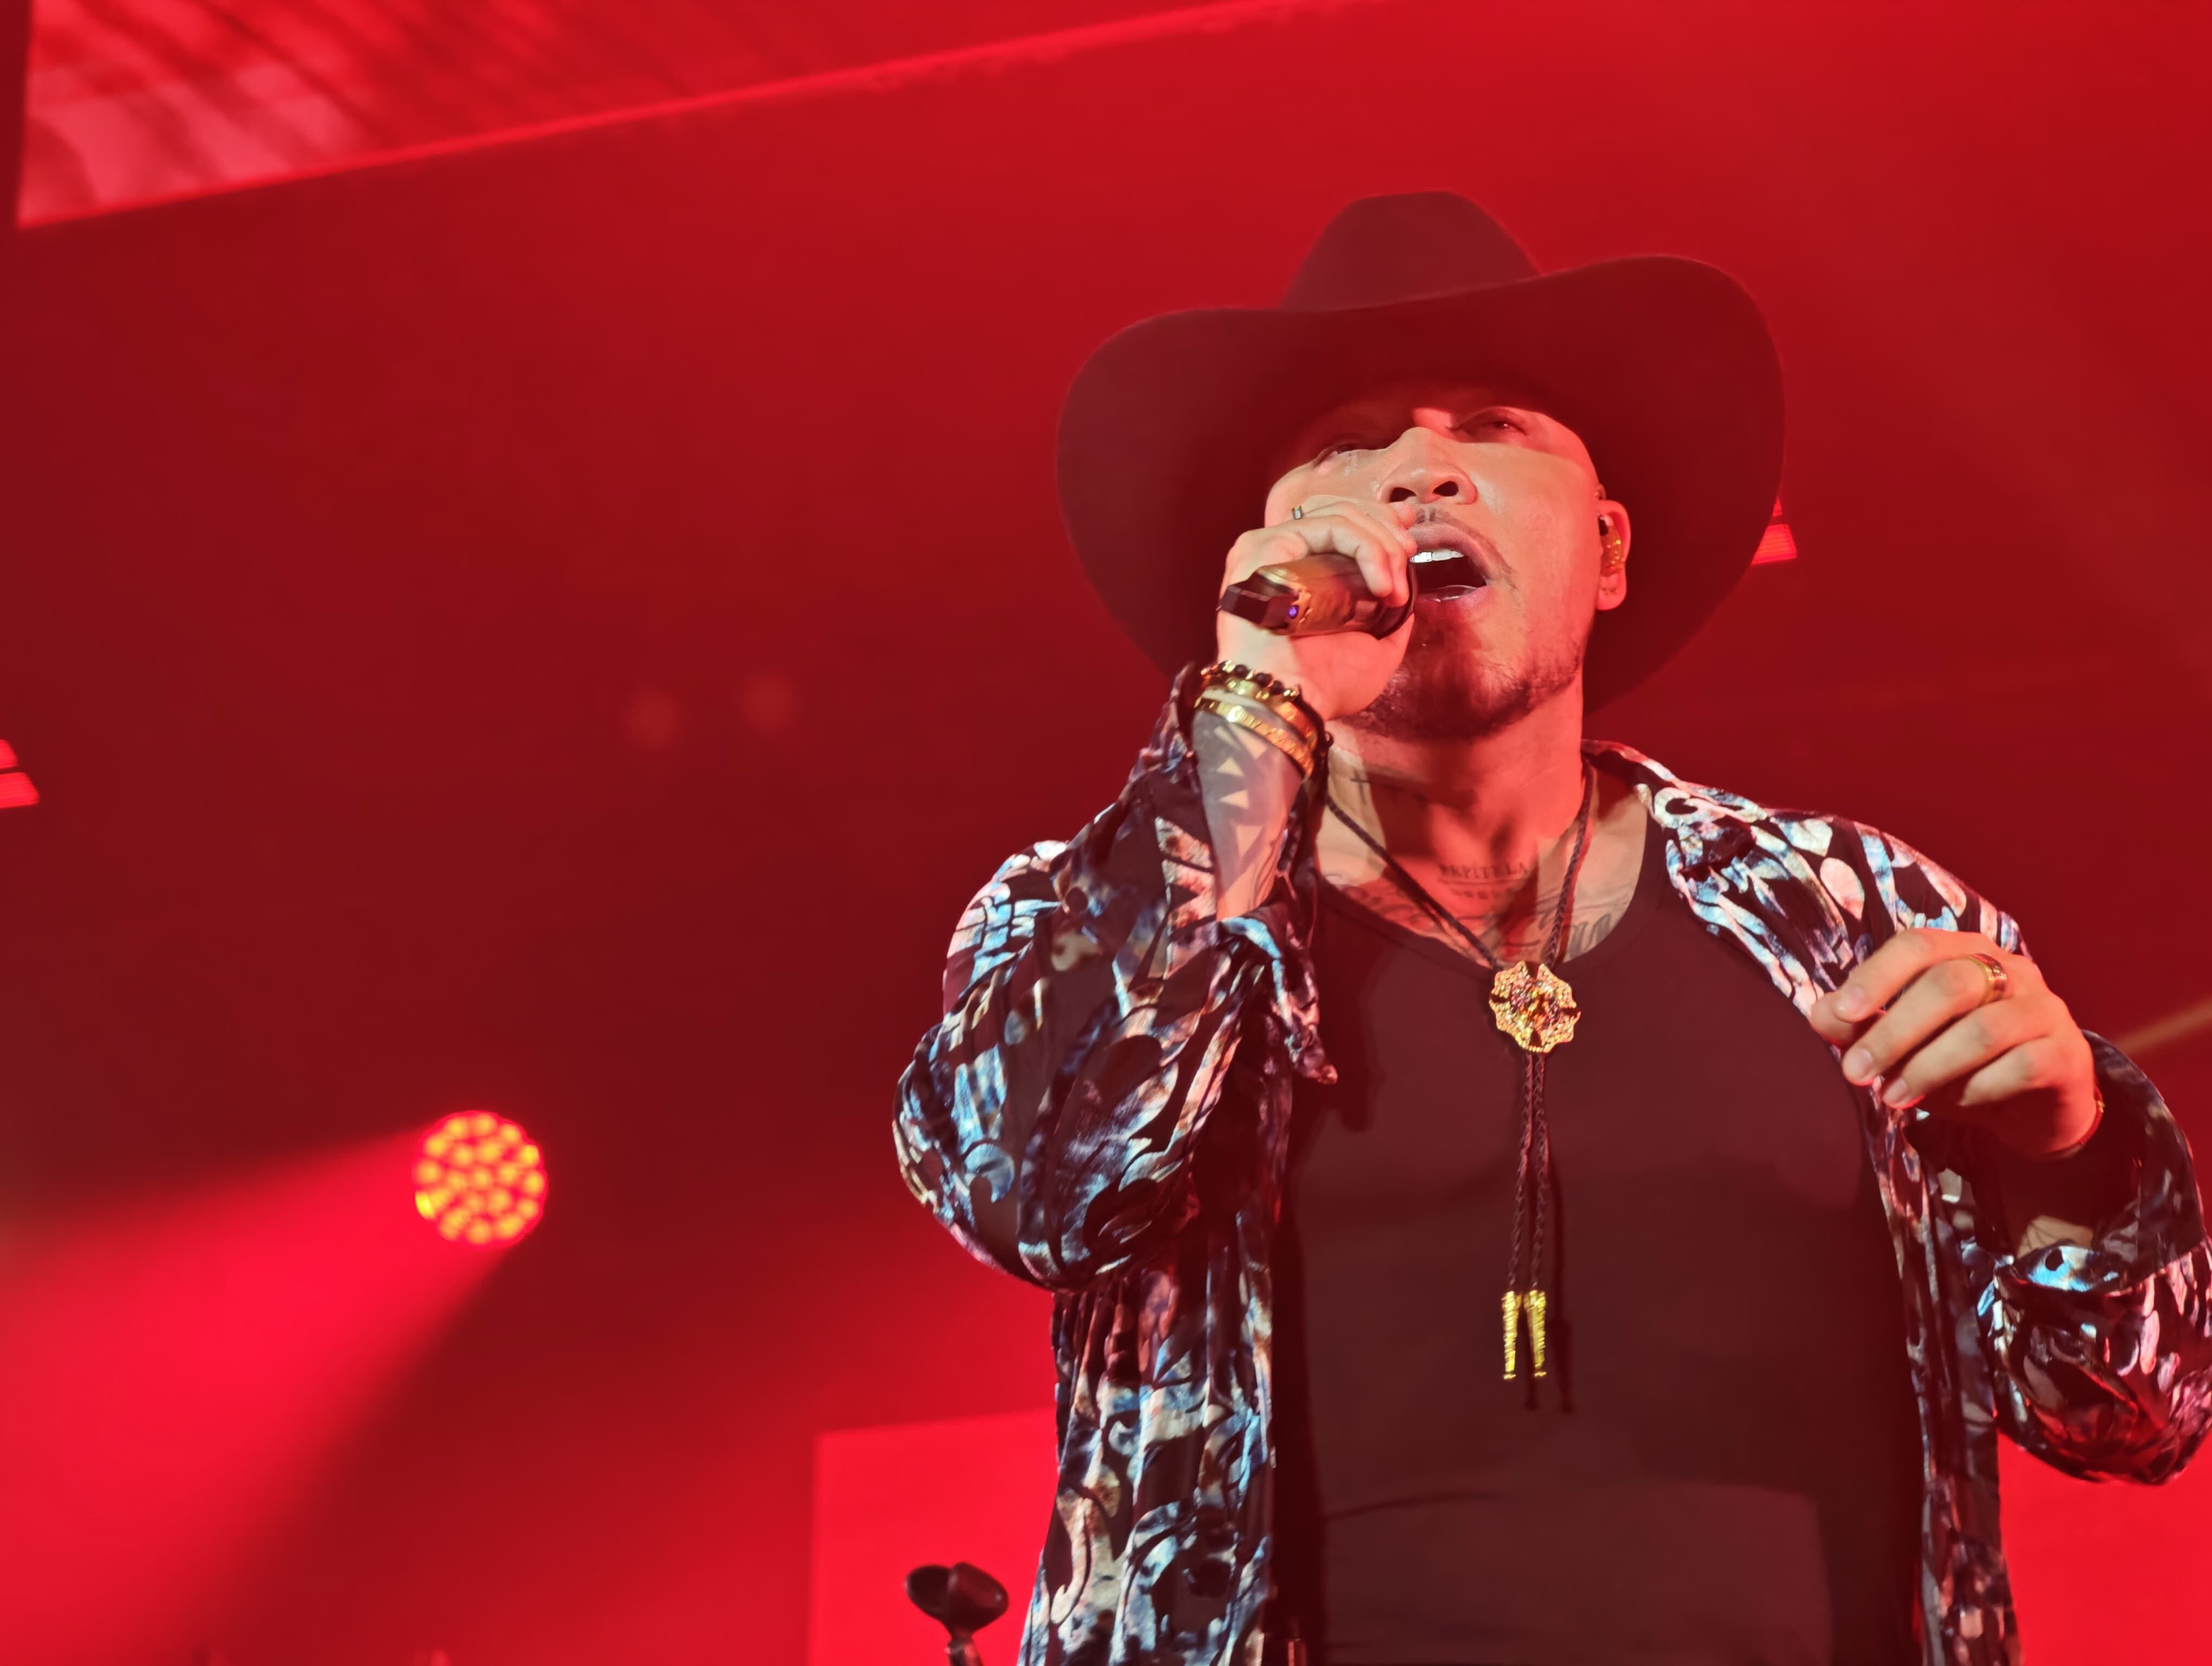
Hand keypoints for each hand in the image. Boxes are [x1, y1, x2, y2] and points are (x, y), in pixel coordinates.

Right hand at [1214, 492, 1416, 720]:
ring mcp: (1270, 547)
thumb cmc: (1324, 685)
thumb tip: (1410, 597)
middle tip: (1406, 563)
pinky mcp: (1263, 546)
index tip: (1409, 537)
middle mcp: (1283, 554)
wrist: (1290, 701)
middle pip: (1344, 512)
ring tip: (1392, 589)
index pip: (1341, 524)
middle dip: (1387, 533)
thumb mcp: (1375, 652)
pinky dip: (1365, 548)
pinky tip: (1380, 586)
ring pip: (1340, 516)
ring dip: (1381, 545)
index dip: (1379, 520)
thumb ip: (1392, 623)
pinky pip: (1328, 527)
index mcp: (1302, 571)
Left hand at [1808, 928, 2099, 1157]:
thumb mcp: (1906, 1044)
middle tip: (1856, 1072)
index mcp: (1966, 952)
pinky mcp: (2067, 1053)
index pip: (1918, 946)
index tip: (1840, 1014)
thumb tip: (1820, 1016)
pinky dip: (1977, 1089)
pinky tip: (1954, 1104)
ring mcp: (2045, 1008)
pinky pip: (2019, 1067)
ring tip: (1893, 1097)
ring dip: (1928, 1067)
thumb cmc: (1962, 1064)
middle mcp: (2011, 969)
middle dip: (1894, 1032)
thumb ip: (1864, 1026)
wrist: (2034, 1108)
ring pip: (1982, 1030)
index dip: (1877, 976)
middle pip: (1948, 985)